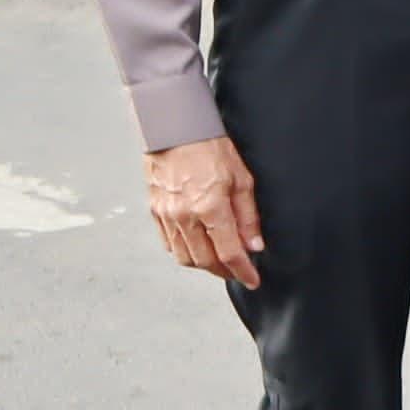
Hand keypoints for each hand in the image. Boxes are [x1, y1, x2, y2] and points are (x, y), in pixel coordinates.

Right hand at [146, 136, 265, 287]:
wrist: (176, 130)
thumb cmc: (211, 148)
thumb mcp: (242, 179)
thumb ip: (248, 216)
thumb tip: (254, 245)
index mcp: (210, 208)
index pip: (229, 253)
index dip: (243, 271)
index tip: (253, 280)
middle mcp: (184, 216)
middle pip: (205, 261)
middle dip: (224, 272)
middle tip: (238, 272)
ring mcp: (167, 216)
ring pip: (185, 257)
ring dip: (204, 265)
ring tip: (220, 262)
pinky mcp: (155, 212)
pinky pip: (169, 244)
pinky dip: (185, 252)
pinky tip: (198, 248)